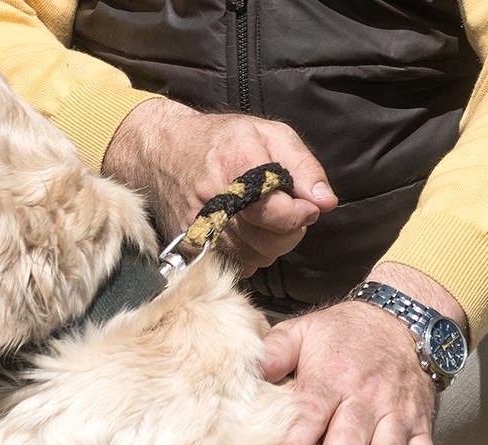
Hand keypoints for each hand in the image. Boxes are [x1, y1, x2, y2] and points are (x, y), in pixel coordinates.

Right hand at [102, 99, 335, 271]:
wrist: (162, 151)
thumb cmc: (223, 140)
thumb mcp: (270, 135)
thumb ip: (303, 167)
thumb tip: (325, 202)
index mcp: (236, 166)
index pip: (277, 212)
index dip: (300, 214)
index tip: (306, 205)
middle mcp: (215, 202)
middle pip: (270, 243)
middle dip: (289, 231)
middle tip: (286, 211)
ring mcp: (200, 229)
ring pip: (256, 259)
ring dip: (269, 244)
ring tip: (262, 218)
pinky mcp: (191, 247)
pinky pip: (236, 267)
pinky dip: (248, 255)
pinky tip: (244, 231)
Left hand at [260, 264, 460, 444]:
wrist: (404, 316)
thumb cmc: (342, 334)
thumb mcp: (303, 330)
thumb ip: (274, 351)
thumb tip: (247, 371)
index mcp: (333, 378)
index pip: (311, 416)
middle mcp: (367, 400)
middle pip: (350, 442)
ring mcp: (398, 416)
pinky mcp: (421, 428)